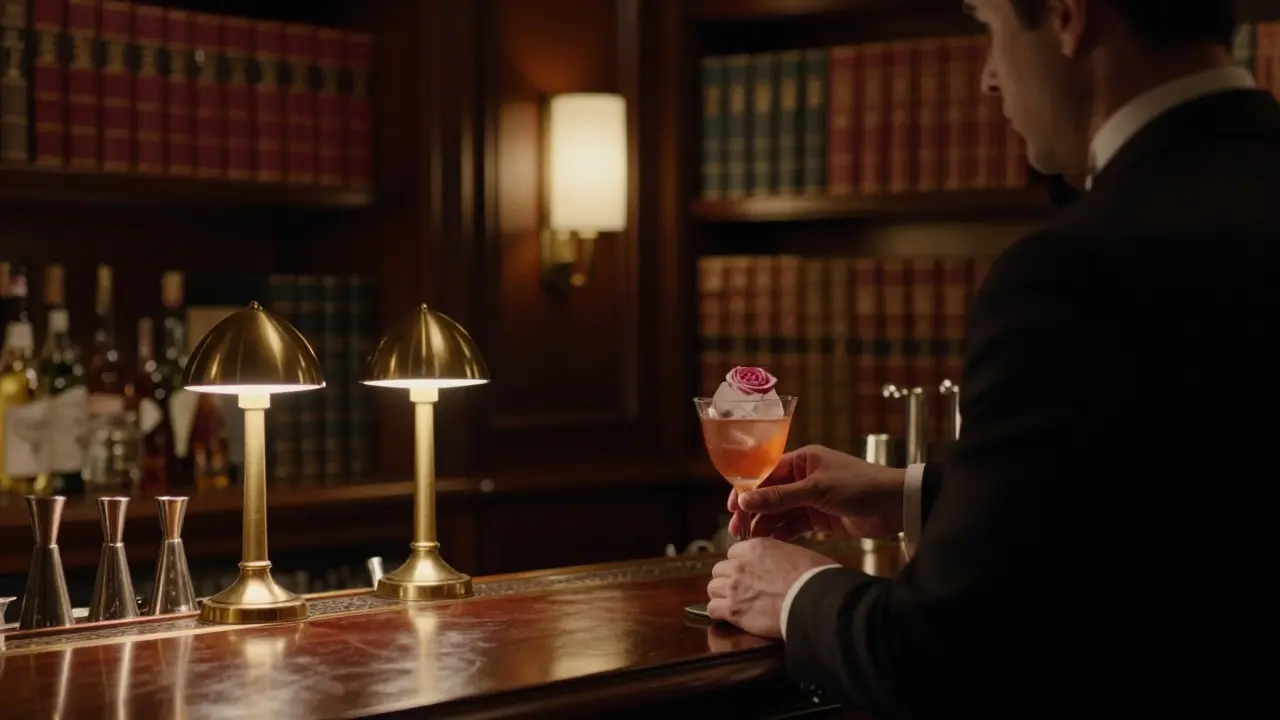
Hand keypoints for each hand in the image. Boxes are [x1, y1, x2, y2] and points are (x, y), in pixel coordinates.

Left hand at [705, 537, 837, 637]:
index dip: (740, 564)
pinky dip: (719, 613)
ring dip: (721, 595)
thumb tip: (782, 563)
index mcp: (756, 547)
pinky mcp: (733, 610)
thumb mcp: (798, 554)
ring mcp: (734, 587)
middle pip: (719, 569)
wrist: (813, 601)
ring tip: (734, 604)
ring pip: (713, 588)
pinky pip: (713, 609)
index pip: (734, 553)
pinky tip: (728, 616)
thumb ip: (779, 556)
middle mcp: (740, 564)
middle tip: (741, 590)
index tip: (748, 573)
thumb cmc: (814, 577)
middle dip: (728, 579)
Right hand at [728, 445, 905, 540]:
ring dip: (766, 524)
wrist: (895, 506)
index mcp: (802, 460)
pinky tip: (769, 543)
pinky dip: (782, 533)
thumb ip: (780, 497)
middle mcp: (804, 477)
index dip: (747, 490)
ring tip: (751, 541)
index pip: (765, 473)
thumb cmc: (858, 486)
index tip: (732, 507)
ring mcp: (811, 498)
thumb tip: (746, 500)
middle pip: (770, 494)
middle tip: (737, 529)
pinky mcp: (820, 518)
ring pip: (780, 512)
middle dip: (753, 511)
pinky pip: (794, 524)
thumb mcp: (817, 490)